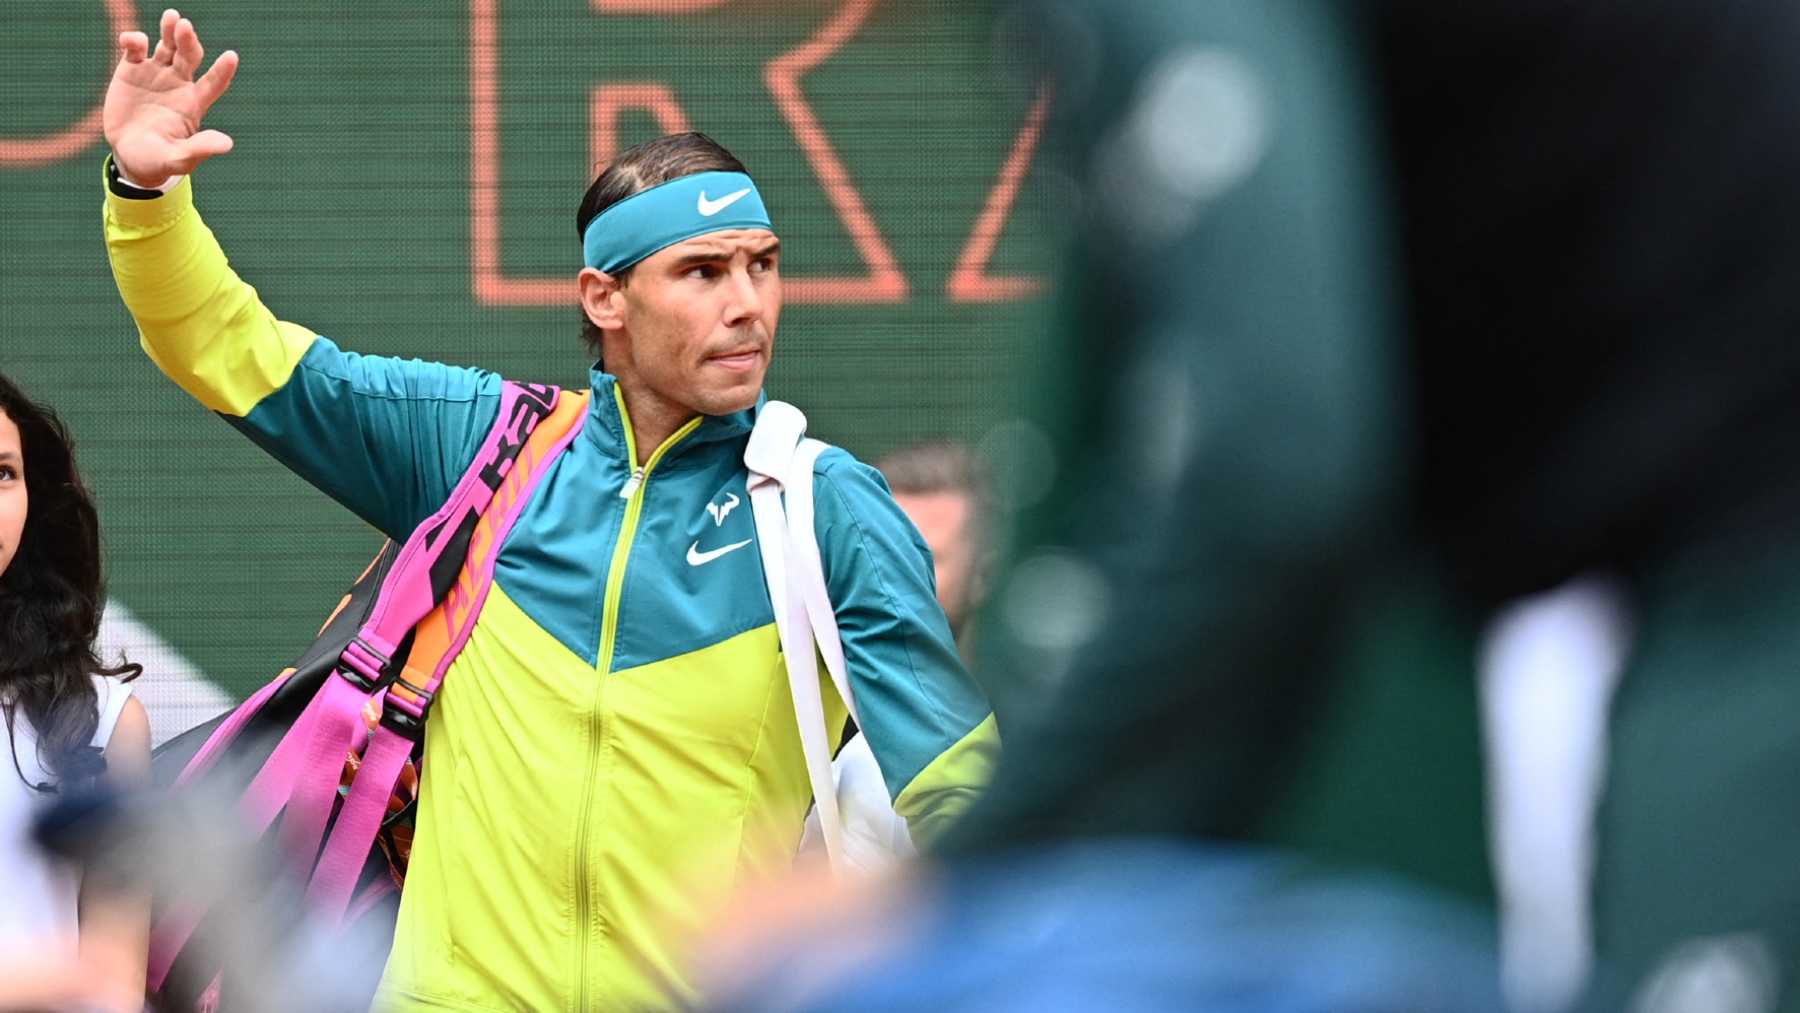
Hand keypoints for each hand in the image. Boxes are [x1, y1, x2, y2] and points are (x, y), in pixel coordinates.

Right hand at [103, 8, 238, 188]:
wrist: (128, 155)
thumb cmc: (158, 160)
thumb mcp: (179, 159)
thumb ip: (199, 149)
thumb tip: (227, 144)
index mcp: (194, 104)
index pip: (214, 83)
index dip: (222, 71)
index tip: (232, 56)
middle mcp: (179, 84)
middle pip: (189, 56)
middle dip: (189, 41)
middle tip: (185, 27)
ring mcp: (156, 74)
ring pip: (167, 46)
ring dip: (169, 31)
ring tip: (172, 17)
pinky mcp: (131, 70)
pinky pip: (135, 49)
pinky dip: (134, 41)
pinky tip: (131, 41)